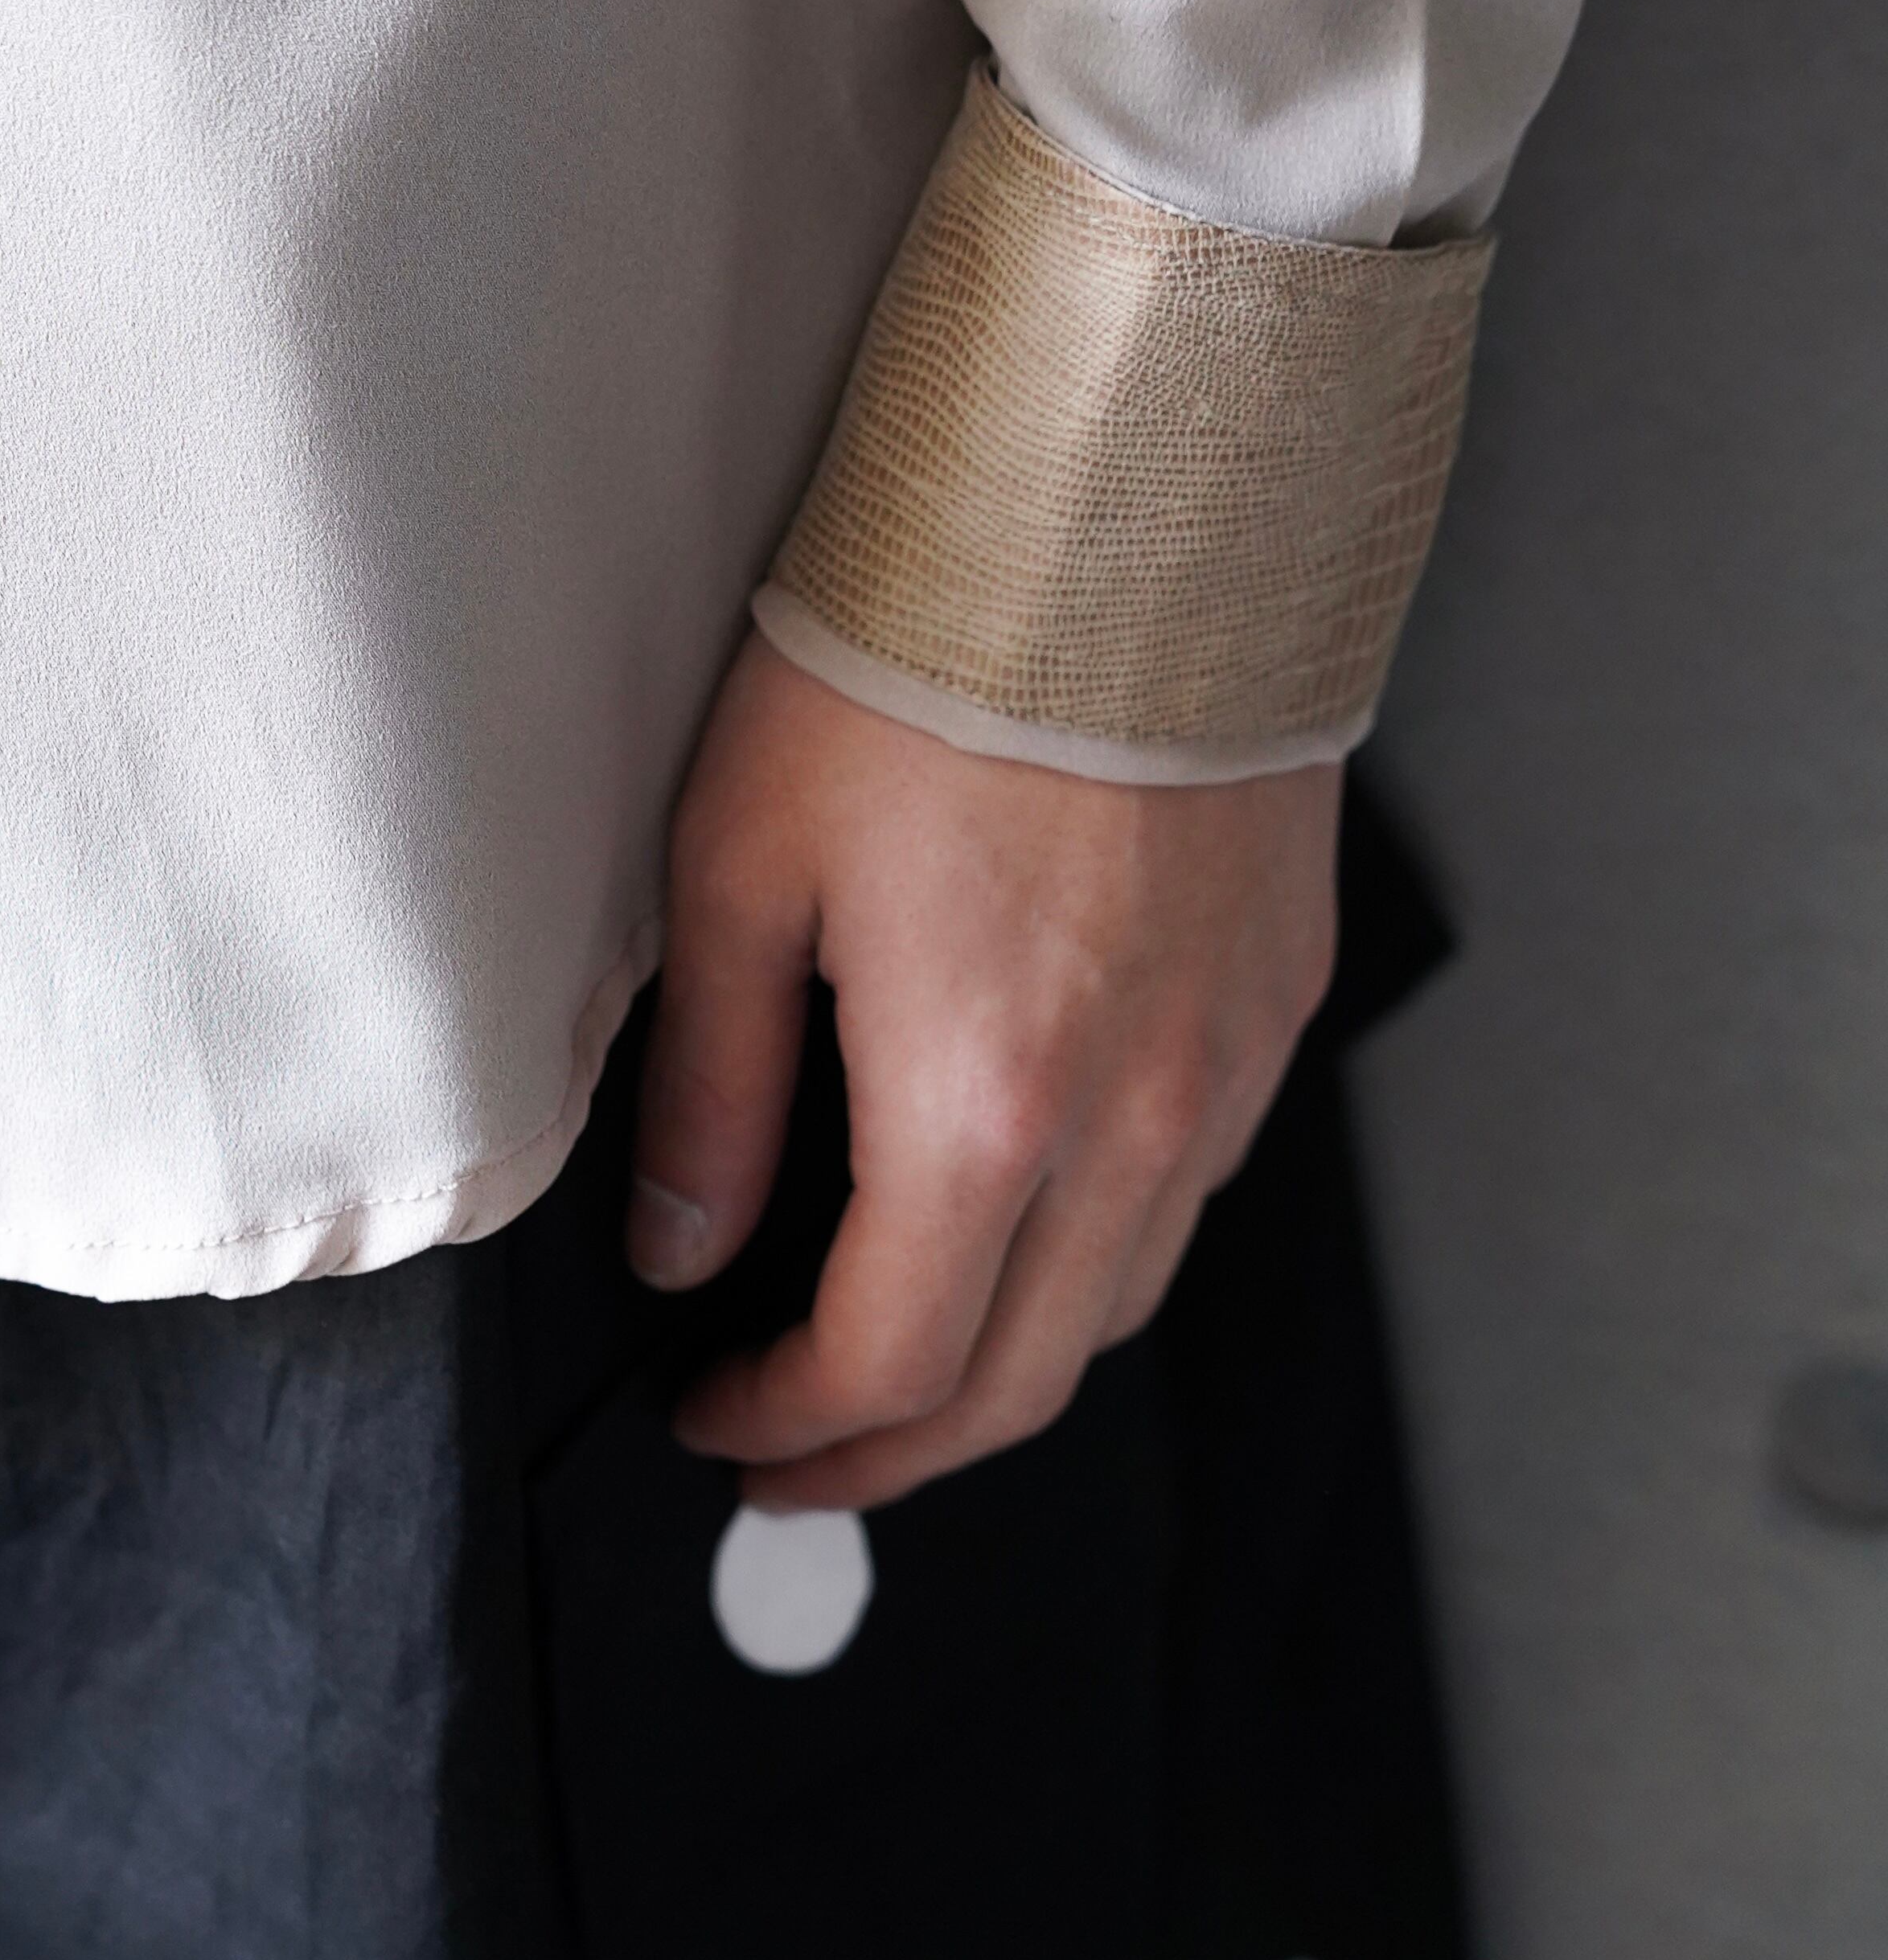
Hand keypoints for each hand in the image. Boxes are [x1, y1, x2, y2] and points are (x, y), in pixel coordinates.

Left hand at [626, 634, 1340, 1509]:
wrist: (1127, 505)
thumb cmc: (926, 655)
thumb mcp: (743, 867)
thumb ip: (714, 1091)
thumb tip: (683, 1248)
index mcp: (985, 1104)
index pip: (888, 1366)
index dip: (787, 1428)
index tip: (716, 1418)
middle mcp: (1137, 1119)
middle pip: (1019, 1384)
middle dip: (891, 1454)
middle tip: (794, 1454)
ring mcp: (1229, 1067)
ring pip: (1121, 1306)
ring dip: (1001, 1365)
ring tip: (900, 1355)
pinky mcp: (1276, 1001)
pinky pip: (1196, 1193)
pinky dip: (1098, 1255)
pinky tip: (1027, 1212)